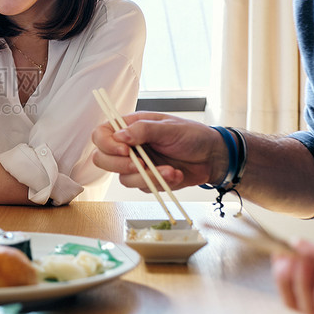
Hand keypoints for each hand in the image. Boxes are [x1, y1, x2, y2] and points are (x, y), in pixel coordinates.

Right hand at [91, 111, 225, 190]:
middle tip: (140, 164)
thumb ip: (143, 130)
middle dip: (120, 165)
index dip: (106, 144)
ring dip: (146, 177)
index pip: (101, 134)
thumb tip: (120, 136)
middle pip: (102, 159)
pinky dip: (159, 182)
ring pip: (122, 178)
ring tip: (169, 170)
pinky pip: (142, 187)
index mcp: (130, 127)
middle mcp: (129, 146)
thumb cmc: (192, 135)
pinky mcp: (148, 180)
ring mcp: (137, 165)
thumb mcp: (169, 128)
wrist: (212, 156)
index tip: (125, 150)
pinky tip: (175, 174)